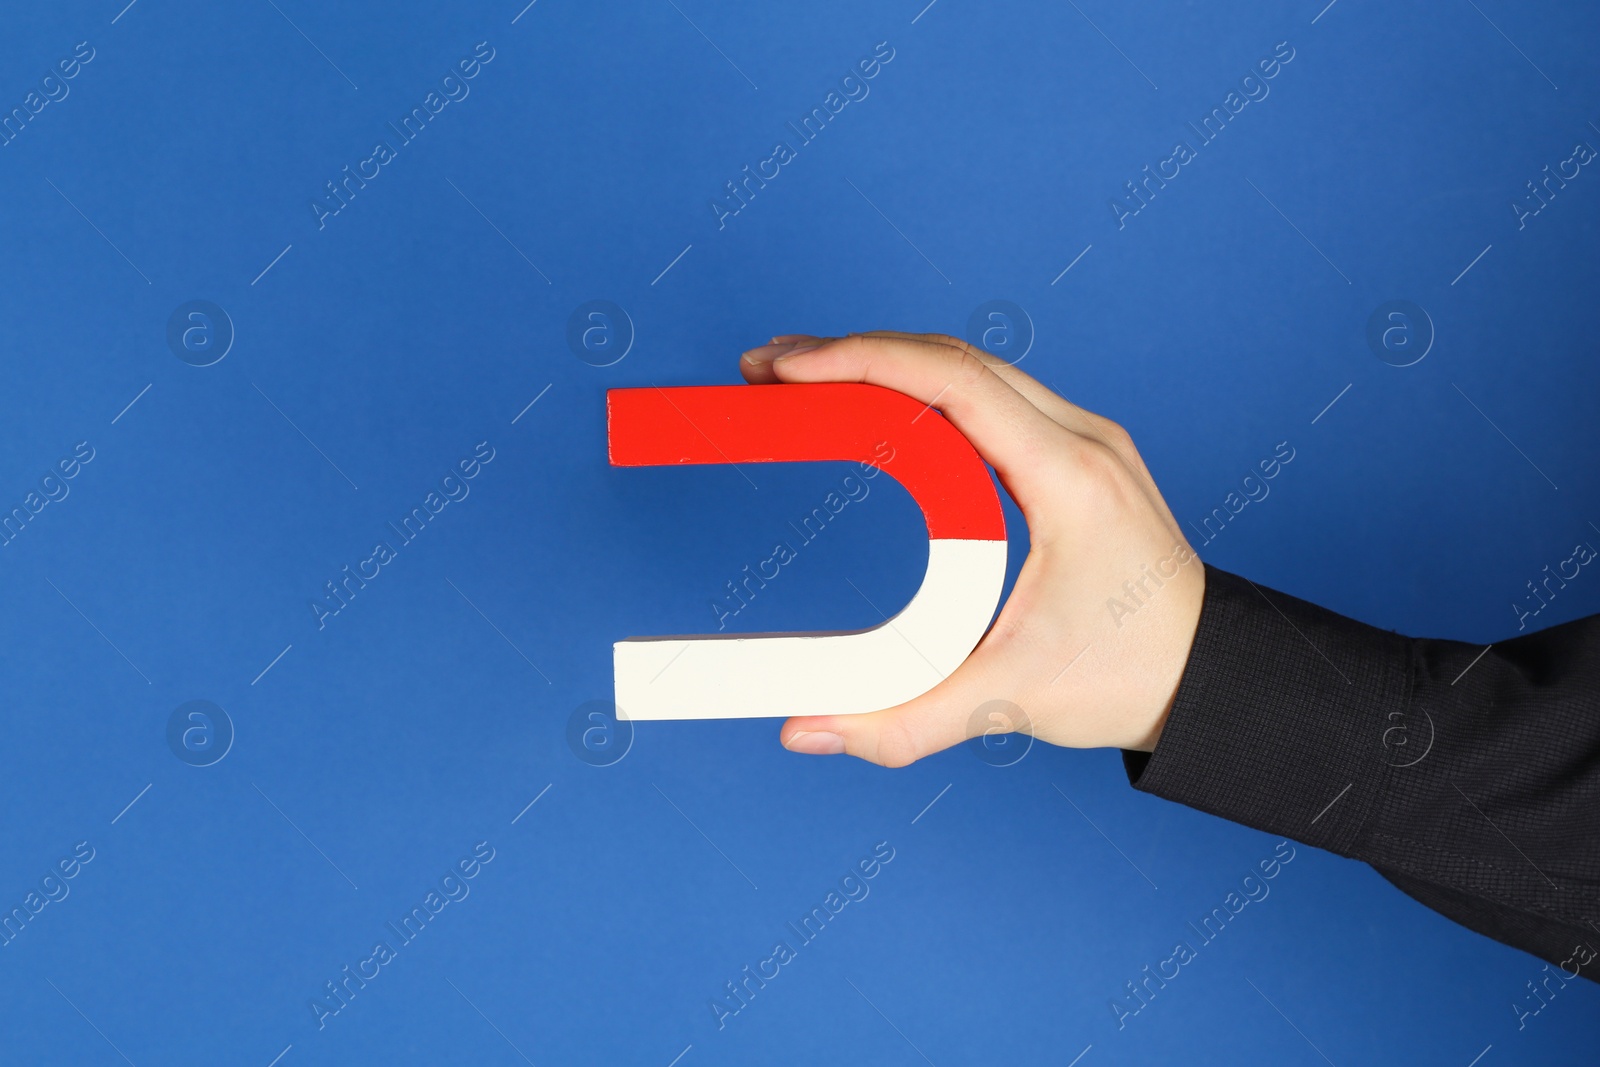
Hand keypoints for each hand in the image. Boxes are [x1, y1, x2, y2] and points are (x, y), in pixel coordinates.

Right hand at [738, 332, 1205, 765]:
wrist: (1211, 679)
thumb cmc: (1128, 681)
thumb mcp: (1009, 703)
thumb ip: (902, 724)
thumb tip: (804, 730)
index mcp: (1069, 479)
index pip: (953, 383)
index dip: (862, 360)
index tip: (789, 368)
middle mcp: (1082, 441)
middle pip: (953, 358)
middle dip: (854, 352)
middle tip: (770, 369)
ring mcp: (1085, 441)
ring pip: (972, 367)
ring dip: (888, 362)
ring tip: (806, 379)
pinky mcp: (1077, 456)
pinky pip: (991, 395)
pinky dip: (924, 387)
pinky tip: (875, 404)